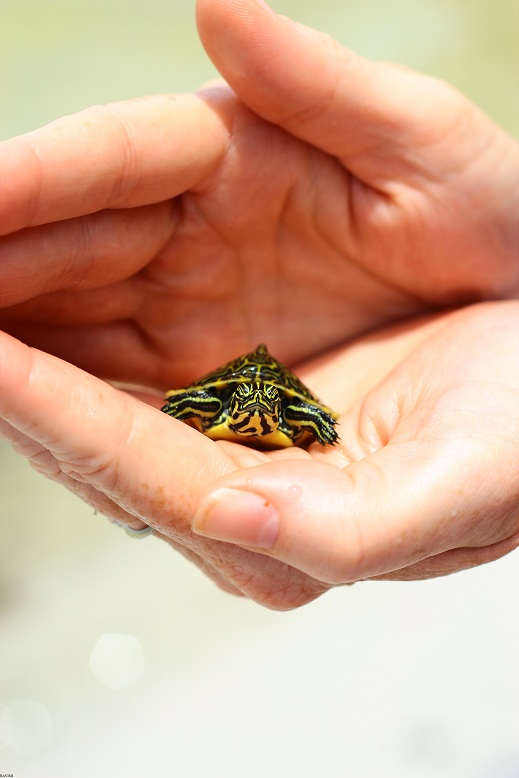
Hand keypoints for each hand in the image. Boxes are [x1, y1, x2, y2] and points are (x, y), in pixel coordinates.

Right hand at [1, 0, 517, 389]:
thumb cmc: (504, 243)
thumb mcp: (432, 153)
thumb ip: (326, 86)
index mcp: (240, 164)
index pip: (112, 166)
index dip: (32, 182)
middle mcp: (201, 249)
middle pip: (65, 253)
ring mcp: (199, 330)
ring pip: (75, 335)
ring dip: (13, 344)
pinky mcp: (213, 405)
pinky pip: (125, 410)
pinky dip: (68, 409)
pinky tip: (20, 401)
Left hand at [1, 302, 516, 608]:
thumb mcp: (473, 479)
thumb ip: (358, 527)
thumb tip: (238, 523)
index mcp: (288, 526)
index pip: (141, 468)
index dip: (55, 411)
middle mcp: (238, 483)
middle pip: (91, 428)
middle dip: (12, 365)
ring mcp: (222, 427)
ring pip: (91, 385)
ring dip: (24, 331)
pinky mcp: (225, 379)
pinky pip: (121, 347)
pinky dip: (65, 312)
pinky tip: (22, 276)